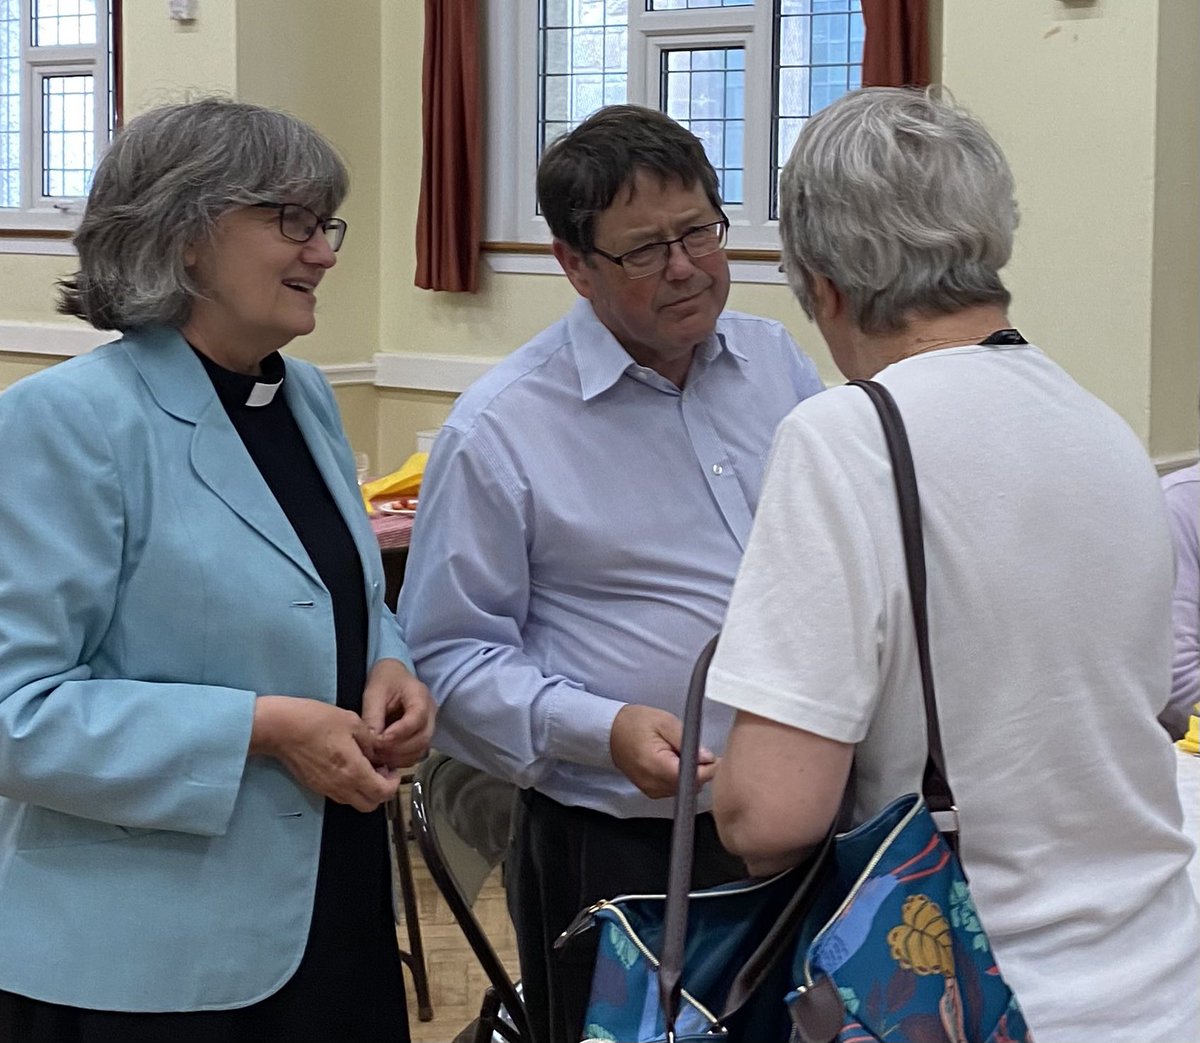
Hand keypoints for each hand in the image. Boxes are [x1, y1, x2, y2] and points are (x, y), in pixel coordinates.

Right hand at [249, 696, 399, 811]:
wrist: (280, 728)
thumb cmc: (315, 720)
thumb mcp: (352, 721)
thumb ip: (370, 741)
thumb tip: (377, 753)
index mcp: (353, 771)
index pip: (382, 793)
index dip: (394, 784)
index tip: (392, 769)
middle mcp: (340, 786)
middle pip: (370, 805)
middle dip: (381, 791)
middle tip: (381, 771)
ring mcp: (326, 789)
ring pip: (354, 802)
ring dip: (365, 791)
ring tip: (365, 767)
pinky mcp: (315, 786)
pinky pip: (339, 796)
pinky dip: (350, 787)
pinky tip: (348, 767)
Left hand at [361, 658, 435, 771]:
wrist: (393, 678)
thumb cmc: (384, 682)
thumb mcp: (374, 693)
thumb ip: (373, 716)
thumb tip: (371, 741)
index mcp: (420, 695)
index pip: (417, 717)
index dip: (399, 732)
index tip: (379, 740)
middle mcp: (430, 713)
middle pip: (422, 738)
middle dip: (397, 749)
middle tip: (374, 751)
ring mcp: (429, 727)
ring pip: (421, 750)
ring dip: (398, 758)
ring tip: (376, 756)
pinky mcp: (422, 738)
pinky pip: (416, 755)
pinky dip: (400, 761)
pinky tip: (383, 758)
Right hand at [609, 704, 716, 799]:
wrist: (610, 730)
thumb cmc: (635, 722)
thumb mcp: (665, 722)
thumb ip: (687, 740)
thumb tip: (707, 757)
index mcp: (656, 766)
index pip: (694, 778)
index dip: (709, 768)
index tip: (716, 757)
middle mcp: (653, 783)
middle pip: (691, 786)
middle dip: (701, 770)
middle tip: (699, 750)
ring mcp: (651, 790)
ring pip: (684, 789)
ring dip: (690, 774)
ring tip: (683, 754)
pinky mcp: (650, 791)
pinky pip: (674, 788)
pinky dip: (680, 777)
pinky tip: (675, 762)